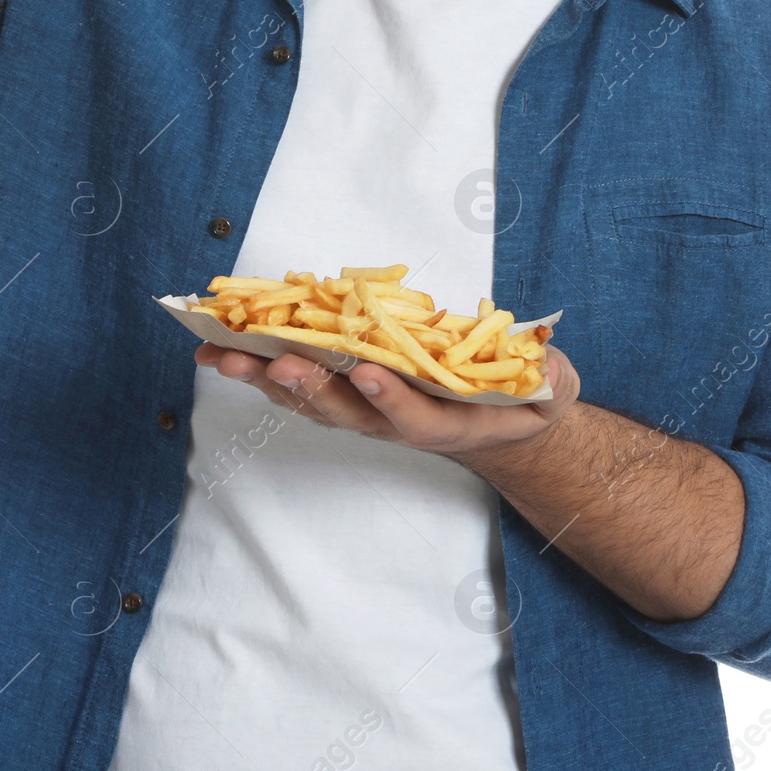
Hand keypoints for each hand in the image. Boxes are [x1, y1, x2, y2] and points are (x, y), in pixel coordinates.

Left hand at [193, 340, 581, 459]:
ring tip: (223, 354)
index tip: (370, 375)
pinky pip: (303, 381)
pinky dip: (264, 365)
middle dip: (308, 387)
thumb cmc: (523, 397)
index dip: (393, 399)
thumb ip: (544, 376)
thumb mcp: (547, 386)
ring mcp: (368, 410)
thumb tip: (542, 363)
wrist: (501, 421)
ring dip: (266, 377)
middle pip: (346, 412)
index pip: (416, 418)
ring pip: (312, 399)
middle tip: (273, 361)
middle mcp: (398, 421)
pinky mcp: (348, 392)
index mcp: (448, 422)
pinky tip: (230, 348)